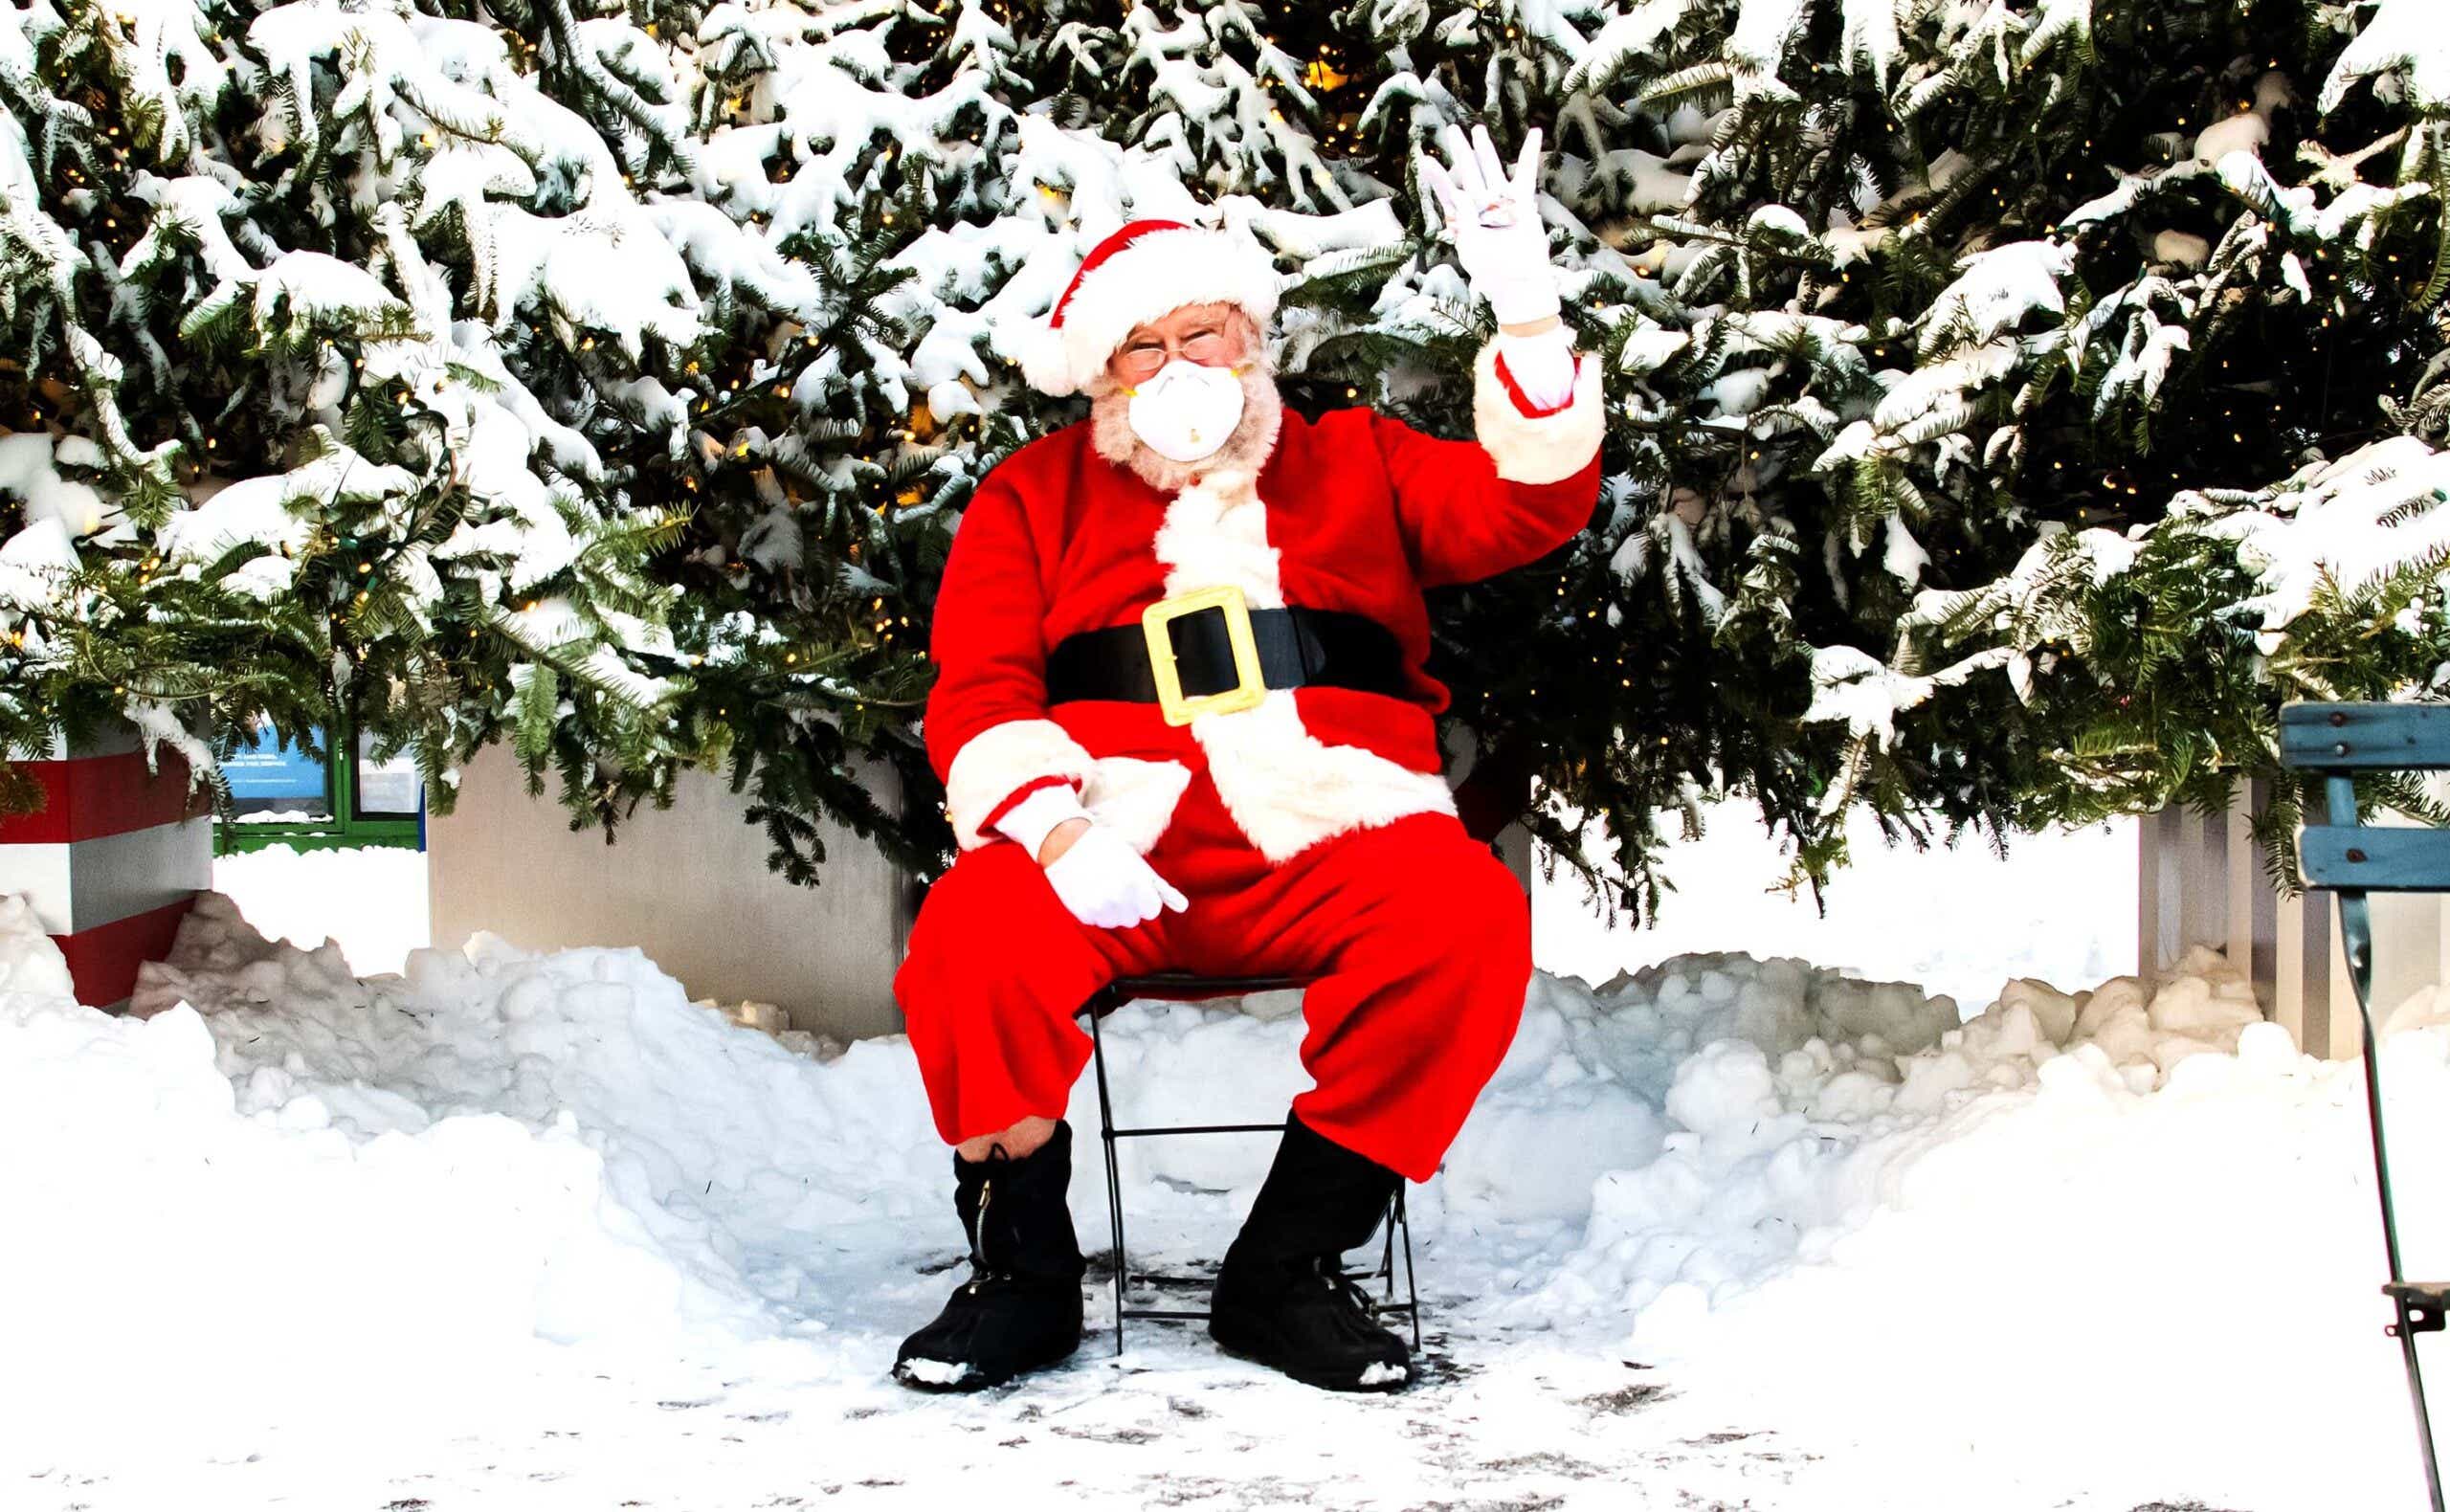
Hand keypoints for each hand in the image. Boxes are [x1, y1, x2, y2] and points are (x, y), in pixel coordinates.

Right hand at [1041, 823, 1189, 929]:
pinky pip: (1097, 920)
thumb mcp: (1137, 864)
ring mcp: (1098, 908)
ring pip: (1115, 922)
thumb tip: (1183, 907)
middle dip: (1129, 904)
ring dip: (1112, 909)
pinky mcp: (1082, 913)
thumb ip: (1161, 888)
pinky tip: (1088, 890)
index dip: (1144, 896)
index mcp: (1135, 884)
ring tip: (1101, 885)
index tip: (1134, 883)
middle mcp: (1118, 899)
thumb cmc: (1106, 848)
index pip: (1152, 909)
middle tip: (1115, 882)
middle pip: (1134, 918)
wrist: (1064, 841)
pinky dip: (1094, 910)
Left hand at [1420, 123, 1558, 327]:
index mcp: (1465, 216)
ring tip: (1477, 130)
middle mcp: (1482, 205)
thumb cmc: (1490, 268)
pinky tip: (1533, 132)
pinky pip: (1526, 172)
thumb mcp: (1469, 243)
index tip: (1426, 159)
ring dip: (1484, 149)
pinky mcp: (1522, 201)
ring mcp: (1502, 201)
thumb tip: (1460, 194)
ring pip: (1491, 167)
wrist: (1516, 279)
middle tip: (1453, 131)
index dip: (1438, 176)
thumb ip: (1464, 216)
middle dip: (1461, 152)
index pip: (1448, 191)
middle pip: (1469, 172)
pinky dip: (1529, 153)